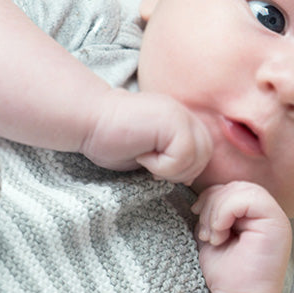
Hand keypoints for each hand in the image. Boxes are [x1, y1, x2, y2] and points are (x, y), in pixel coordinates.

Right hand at [80, 89, 212, 182]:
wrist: (88, 118)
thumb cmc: (110, 138)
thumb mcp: (150, 151)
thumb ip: (173, 156)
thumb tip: (189, 178)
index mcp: (180, 119)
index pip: (202, 151)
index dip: (183, 168)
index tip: (155, 168)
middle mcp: (184, 114)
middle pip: (205, 156)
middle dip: (180, 172)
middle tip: (150, 167)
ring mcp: (180, 116)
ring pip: (197, 158)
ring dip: (170, 170)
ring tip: (145, 160)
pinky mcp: (172, 123)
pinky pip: (182, 157)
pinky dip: (161, 166)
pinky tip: (141, 155)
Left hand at [191, 181, 291, 292]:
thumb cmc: (226, 273)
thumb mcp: (214, 234)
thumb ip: (213, 212)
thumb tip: (202, 195)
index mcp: (254, 215)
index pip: (230, 188)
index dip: (210, 200)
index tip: (201, 228)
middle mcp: (267, 213)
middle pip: (234, 186)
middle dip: (211, 205)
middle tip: (206, 235)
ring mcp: (275, 216)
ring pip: (240, 189)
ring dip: (216, 212)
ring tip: (213, 238)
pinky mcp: (277, 222)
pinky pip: (248, 198)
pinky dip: (224, 213)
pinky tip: (220, 237)